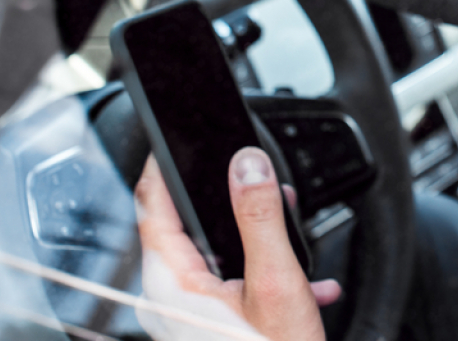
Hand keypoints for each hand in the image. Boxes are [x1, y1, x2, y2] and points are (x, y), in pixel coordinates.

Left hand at [135, 150, 340, 340]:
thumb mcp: (276, 283)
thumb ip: (259, 216)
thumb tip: (246, 164)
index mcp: (171, 283)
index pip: (152, 204)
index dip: (165, 165)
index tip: (180, 135)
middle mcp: (168, 299)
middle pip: (187, 225)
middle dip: (232, 200)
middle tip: (261, 181)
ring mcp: (186, 318)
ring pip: (215, 255)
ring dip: (257, 240)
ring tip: (292, 235)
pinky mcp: (207, 329)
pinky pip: (230, 285)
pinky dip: (265, 276)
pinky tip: (305, 285)